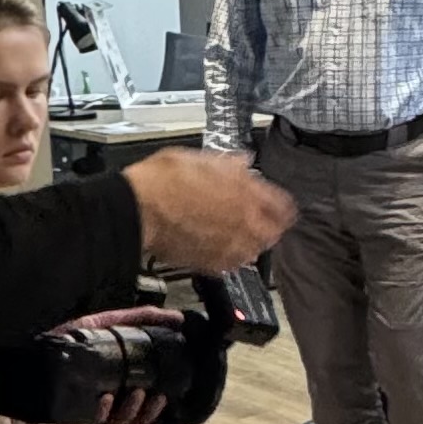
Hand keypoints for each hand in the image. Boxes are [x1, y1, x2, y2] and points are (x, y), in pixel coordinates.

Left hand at [46, 305, 180, 423]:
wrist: (32, 354)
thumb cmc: (70, 341)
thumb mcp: (109, 323)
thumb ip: (141, 318)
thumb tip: (177, 317)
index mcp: (122, 389)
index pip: (149, 411)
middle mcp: (112, 404)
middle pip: (140, 421)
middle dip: (154, 414)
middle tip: (160, 397)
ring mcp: (96, 411)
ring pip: (123, 423)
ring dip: (135, 412)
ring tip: (138, 393)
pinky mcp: (78, 413)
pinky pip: (96, 419)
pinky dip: (105, 411)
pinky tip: (106, 399)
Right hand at [127, 146, 291, 270]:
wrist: (139, 210)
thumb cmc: (163, 181)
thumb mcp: (200, 158)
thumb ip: (228, 164)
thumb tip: (243, 162)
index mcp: (248, 192)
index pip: (283, 204)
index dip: (281, 204)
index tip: (279, 205)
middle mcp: (246, 221)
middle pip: (275, 231)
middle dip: (269, 225)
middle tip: (260, 221)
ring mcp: (231, 246)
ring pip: (256, 249)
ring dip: (251, 242)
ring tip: (237, 234)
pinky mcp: (213, 265)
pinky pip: (232, 263)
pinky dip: (230, 256)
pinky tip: (219, 247)